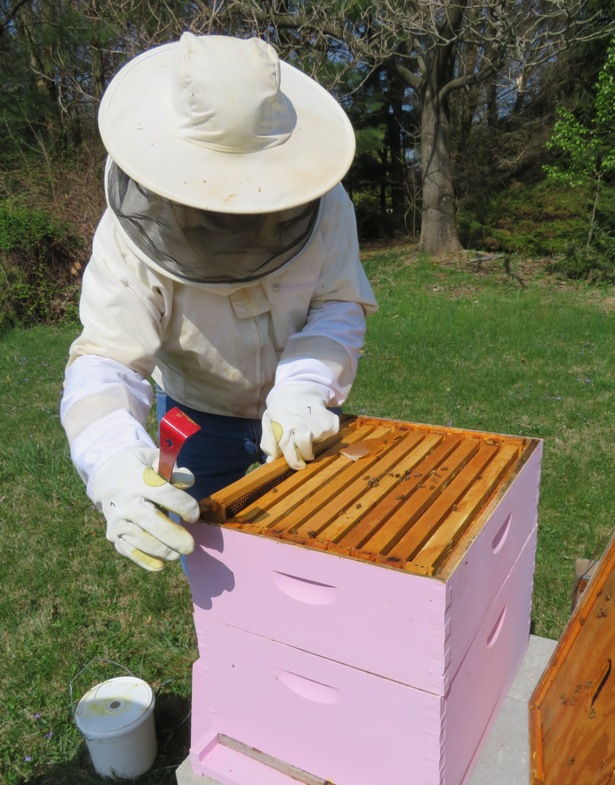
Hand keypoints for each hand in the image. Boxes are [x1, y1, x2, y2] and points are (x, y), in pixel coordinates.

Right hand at [89, 446, 200, 571]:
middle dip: (173, 537)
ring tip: (177, 554)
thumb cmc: (138, 466)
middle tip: (190, 546)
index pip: (166, 495)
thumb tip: (189, 482)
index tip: (194, 515)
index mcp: (139, 480)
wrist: (104, 474)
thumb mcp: (153, 458)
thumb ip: (173, 469)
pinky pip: (129, 550)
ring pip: (140, 541)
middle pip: (152, 523)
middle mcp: (127, 502)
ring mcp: (117, 520)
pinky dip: (144, 560)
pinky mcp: (113, 534)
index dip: (184, 506)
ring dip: (161, 551)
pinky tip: (160, 565)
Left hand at [260, 384, 338, 469]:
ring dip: (315, 438)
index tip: (299, 466)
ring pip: (318, 441)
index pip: (289, 452)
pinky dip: (326, 430)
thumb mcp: (269, 421)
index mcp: (283, 428)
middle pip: (305, 450)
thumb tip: (270, 460)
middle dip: (306, 454)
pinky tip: (317, 421)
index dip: (294, 462)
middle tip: (306, 451)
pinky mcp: (329, 421)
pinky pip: (330, 432)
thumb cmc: (282, 407)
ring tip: (308, 427)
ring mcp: (315, 424)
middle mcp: (300, 427)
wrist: (299, 387)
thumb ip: (268, 441)